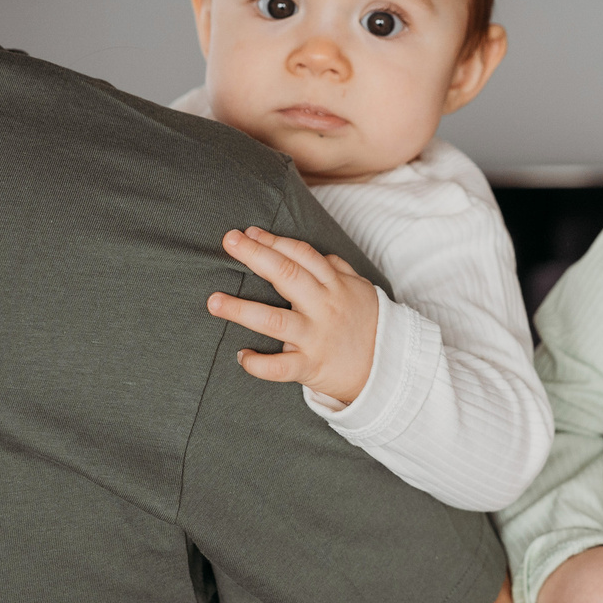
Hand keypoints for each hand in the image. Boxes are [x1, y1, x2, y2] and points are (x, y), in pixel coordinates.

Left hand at [209, 226, 379, 405]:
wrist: (389, 369)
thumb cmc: (369, 325)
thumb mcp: (361, 290)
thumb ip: (339, 270)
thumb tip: (319, 254)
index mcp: (335, 286)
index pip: (302, 255)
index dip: (275, 241)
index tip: (249, 233)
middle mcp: (324, 307)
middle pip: (287, 275)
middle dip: (256, 256)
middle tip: (229, 241)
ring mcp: (316, 337)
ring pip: (275, 321)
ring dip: (241, 310)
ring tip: (214, 301)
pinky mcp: (311, 367)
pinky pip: (280, 367)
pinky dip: (258, 363)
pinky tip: (241, 355)